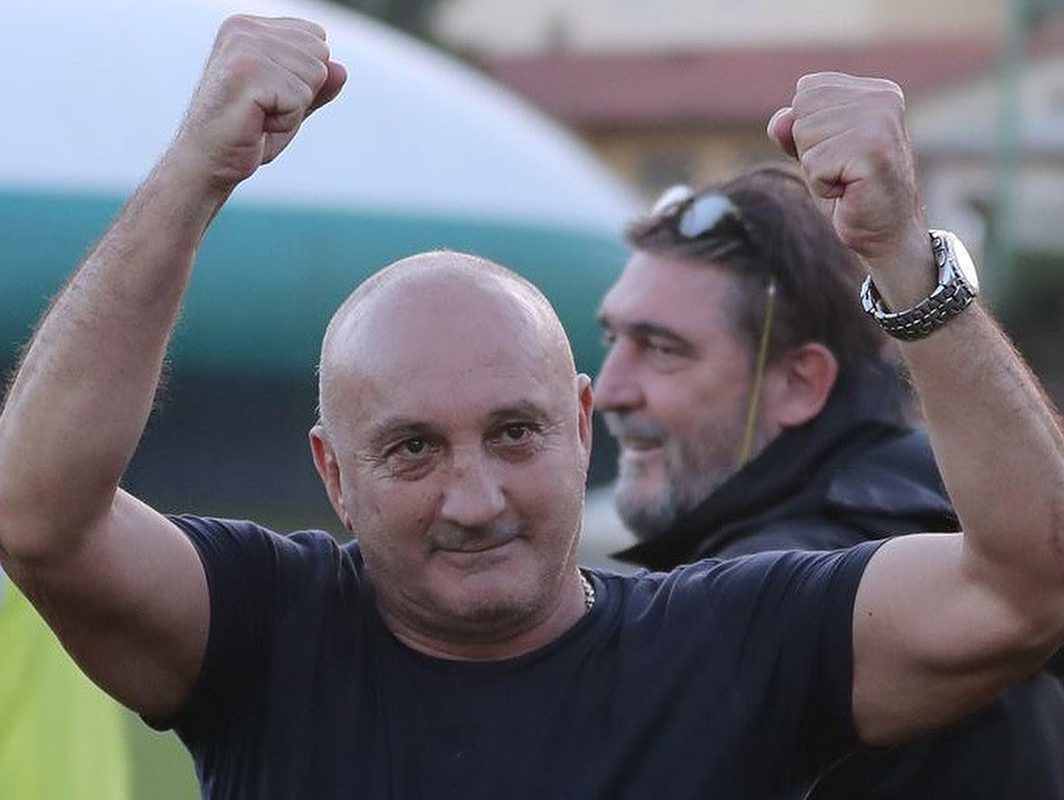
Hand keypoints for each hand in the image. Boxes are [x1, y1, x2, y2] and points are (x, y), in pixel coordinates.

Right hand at [173, 15, 346, 190]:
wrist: (209, 161)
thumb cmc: (247, 133)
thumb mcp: (292, 105)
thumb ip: (318, 85)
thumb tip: (342, 70)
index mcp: (252, 27)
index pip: (316, 37)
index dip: (305, 77)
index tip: (271, 95)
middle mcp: (245, 29)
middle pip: (320, 54)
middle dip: (303, 92)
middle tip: (266, 109)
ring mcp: (243, 47)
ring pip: (314, 75)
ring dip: (294, 108)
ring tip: (260, 116)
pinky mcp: (247, 72)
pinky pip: (300, 98)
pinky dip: (285, 121)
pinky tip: (257, 124)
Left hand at [768, 73, 925, 264]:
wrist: (885, 232)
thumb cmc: (849, 192)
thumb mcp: (813, 153)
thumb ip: (793, 130)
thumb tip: (780, 120)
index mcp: (874, 91)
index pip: (806, 89)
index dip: (808, 130)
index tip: (838, 152)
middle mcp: (882, 98)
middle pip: (802, 110)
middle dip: (810, 149)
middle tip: (841, 170)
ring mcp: (880, 122)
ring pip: (804, 136)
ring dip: (816, 169)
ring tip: (846, 180)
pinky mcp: (873, 150)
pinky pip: (813, 164)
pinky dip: (822, 186)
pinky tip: (849, 191)